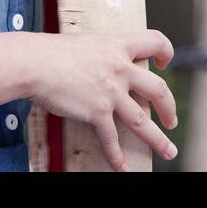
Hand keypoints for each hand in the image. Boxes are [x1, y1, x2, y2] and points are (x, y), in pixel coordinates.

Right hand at [26, 29, 177, 170]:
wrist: (34, 63)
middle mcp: (120, 68)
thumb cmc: (51, 51)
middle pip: (159, 89)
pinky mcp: (97, 111)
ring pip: (143, 120)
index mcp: (117, 46)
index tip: (165, 63)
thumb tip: (100, 62)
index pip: (154, 40)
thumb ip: (100, 52)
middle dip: (169, 108)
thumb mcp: (85, 43)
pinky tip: (122, 167)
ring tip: (168, 151)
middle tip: (172, 120)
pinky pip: (112, 139)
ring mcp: (111, 91)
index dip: (166, 51)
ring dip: (158, 139)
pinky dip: (117, 156)